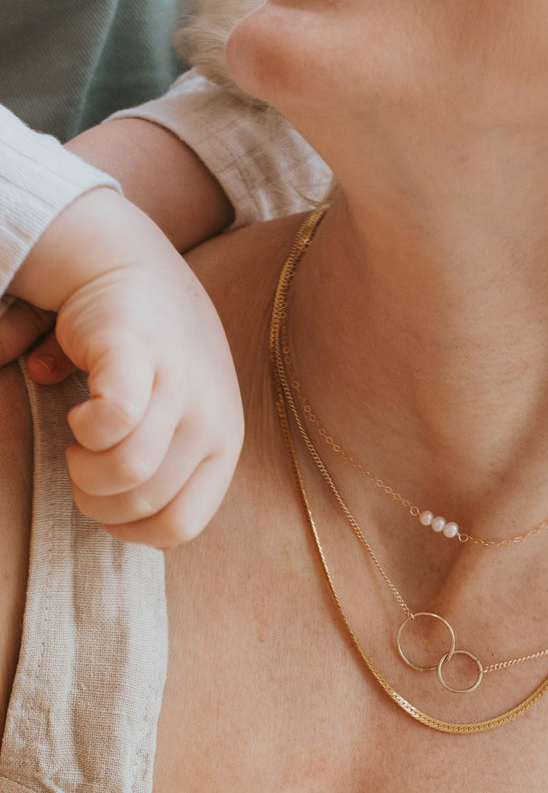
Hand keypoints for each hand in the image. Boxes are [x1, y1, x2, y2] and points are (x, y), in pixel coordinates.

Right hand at [10, 189, 243, 547]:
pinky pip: (115, 419)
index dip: (129, 529)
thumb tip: (126, 517)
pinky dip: (86, 428)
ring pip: (129, 471)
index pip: (181, 526)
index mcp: (224, 440)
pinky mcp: (142, 352)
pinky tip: (80, 410)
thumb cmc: (153, 352)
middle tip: (82, 465)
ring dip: (86, 469)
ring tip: (79, 442)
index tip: (106, 502)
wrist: (129, 263)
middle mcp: (213, 415)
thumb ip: (169, 464)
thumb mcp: (181, 414)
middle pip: (145, 503)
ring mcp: (182, 382)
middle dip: (96, 500)